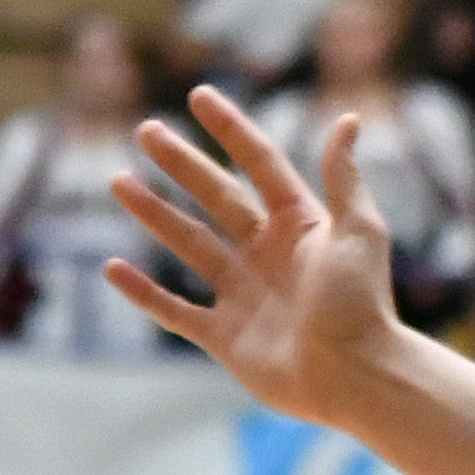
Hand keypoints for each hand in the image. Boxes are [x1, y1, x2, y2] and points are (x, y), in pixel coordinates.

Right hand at [111, 88, 406, 423]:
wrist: (356, 378)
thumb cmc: (362, 305)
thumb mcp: (359, 232)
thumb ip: (344, 178)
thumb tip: (348, 120)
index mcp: (301, 226)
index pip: (260, 165)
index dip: (231, 130)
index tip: (199, 96)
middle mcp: (269, 255)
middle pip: (217, 197)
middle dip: (182, 164)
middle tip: (147, 131)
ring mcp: (244, 295)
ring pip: (189, 244)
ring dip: (154, 214)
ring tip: (119, 181)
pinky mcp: (225, 338)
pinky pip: (176, 311)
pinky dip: (144, 292)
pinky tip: (112, 267)